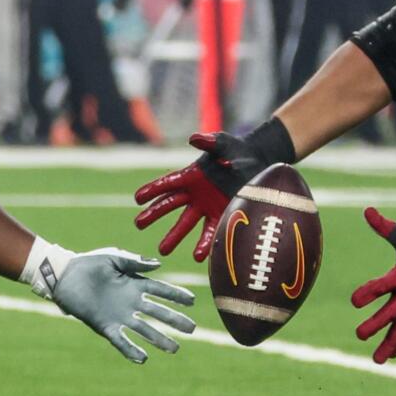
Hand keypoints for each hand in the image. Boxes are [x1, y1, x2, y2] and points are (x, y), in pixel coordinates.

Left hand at [50, 248, 196, 362]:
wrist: (65, 276)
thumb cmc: (89, 264)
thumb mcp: (114, 258)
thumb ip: (135, 262)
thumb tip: (158, 264)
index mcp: (135, 284)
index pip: (161, 291)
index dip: (176, 296)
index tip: (192, 301)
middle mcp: (131, 302)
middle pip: (158, 313)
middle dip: (175, 320)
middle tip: (192, 329)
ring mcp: (120, 316)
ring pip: (144, 329)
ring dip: (159, 339)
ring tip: (175, 349)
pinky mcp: (105, 326)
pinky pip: (121, 340)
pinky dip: (131, 350)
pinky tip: (143, 359)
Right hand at [133, 129, 274, 259]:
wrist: (257, 162)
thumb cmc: (236, 149)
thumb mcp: (223, 143)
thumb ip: (209, 143)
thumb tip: (194, 139)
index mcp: (191, 176)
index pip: (168, 184)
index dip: (152, 190)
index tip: (137, 198)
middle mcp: (195, 194)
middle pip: (170, 206)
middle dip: (154, 215)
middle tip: (138, 224)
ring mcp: (206, 207)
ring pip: (186, 224)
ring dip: (175, 237)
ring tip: (163, 251)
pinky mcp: (222, 216)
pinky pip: (211, 232)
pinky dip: (205, 244)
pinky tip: (198, 257)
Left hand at [350, 208, 395, 361]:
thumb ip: (383, 226)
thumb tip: (367, 210)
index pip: (383, 285)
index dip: (368, 293)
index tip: (354, 301)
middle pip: (391, 312)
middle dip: (375, 324)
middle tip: (359, 335)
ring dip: (389, 344)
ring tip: (376, 360)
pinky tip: (392, 355)